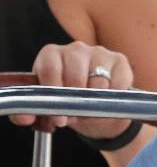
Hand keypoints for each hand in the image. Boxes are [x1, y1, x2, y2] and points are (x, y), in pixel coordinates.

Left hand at [9, 42, 134, 137]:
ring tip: (92, 108)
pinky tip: (108, 100)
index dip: (55, 95)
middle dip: (77, 101)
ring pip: (99, 83)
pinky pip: (118, 83)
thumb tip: (28, 117)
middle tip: (77, 114)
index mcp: (51, 54)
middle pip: (75, 76)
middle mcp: (75, 48)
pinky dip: (114, 97)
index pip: (50, 70)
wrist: (96, 105)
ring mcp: (99, 52)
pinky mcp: (120, 60)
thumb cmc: (68, 101)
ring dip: (96, 102)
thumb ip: (34, 111)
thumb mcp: (49, 106)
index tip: (59, 115)